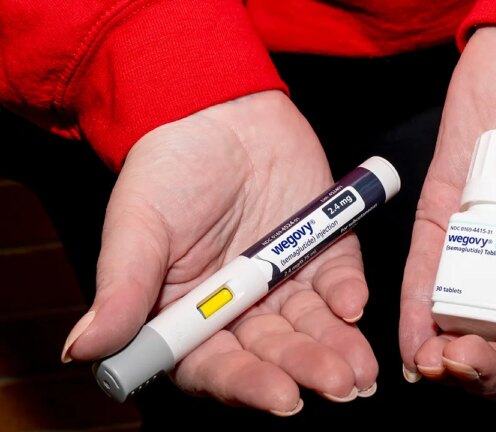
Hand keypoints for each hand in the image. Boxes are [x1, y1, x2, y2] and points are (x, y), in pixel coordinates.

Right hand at [62, 91, 376, 412]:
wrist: (216, 110)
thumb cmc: (167, 168)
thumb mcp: (137, 225)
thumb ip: (122, 288)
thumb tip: (84, 352)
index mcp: (190, 314)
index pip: (218, 365)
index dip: (248, 384)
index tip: (280, 397)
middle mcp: (241, 307)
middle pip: (274, 352)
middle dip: (305, 369)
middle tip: (337, 384)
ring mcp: (284, 280)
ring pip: (313, 326)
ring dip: (338, 346)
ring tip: (359, 369)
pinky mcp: (321, 250)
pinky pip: (340, 279)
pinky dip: (349, 292)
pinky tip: (353, 304)